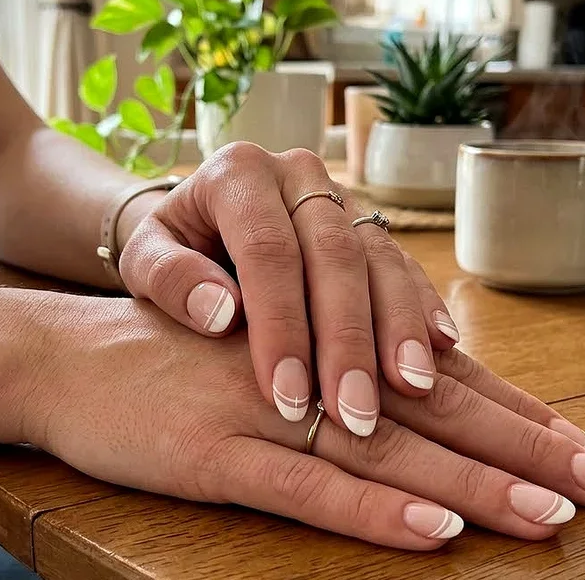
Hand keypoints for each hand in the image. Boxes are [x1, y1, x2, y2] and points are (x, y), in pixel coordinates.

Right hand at [24, 297, 584, 549]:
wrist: (68, 354)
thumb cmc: (164, 351)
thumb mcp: (249, 344)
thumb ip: (318, 363)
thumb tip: (392, 394)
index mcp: (313, 340)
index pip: (424, 377)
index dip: (502, 408)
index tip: (572, 442)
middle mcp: (301, 367)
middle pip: (424, 410)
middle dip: (517, 446)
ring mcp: (258, 410)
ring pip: (380, 449)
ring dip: (469, 483)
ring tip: (549, 515)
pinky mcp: (211, 454)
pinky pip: (303, 487)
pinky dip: (370, 512)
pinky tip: (431, 531)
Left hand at [118, 144, 458, 436]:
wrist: (198, 217)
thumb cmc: (172, 246)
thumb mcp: (145, 258)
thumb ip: (169, 279)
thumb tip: (221, 314)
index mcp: (239, 172)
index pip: (267, 248)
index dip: (280, 324)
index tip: (286, 396)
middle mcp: (297, 174)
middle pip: (333, 253)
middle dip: (347, 337)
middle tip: (355, 413)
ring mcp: (339, 196)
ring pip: (378, 256)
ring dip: (397, 326)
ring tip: (411, 387)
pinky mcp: (366, 224)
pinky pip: (401, 262)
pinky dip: (420, 306)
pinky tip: (439, 349)